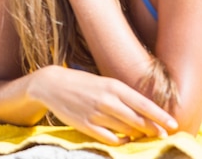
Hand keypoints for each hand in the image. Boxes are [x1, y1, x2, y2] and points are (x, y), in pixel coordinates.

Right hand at [35, 66, 177, 144]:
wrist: (51, 84)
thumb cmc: (81, 82)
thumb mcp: (104, 82)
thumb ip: (122, 95)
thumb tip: (144, 111)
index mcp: (113, 86)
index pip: (144, 104)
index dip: (160, 116)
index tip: (172, 124)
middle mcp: (106, 100)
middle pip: (138, 121)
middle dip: (152, 129)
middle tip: (159, 134)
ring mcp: (95, 114)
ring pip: (126, 131)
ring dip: (136, 135)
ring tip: (140, 135)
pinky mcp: (85, 125)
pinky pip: (110, 139)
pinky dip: (121, 141)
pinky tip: (123, 139)